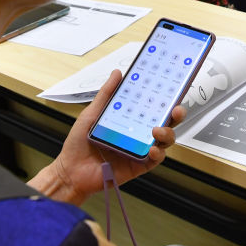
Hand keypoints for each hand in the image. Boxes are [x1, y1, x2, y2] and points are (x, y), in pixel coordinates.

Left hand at [29, 69, 185, 204]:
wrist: (70, 171)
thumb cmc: (79, 144)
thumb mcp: (92, 114)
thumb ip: (107, 94)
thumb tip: (117, 74)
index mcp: (130, 119)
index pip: (152, 106)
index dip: (166, 98)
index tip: (172, 88)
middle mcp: (138, 133)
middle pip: (165, 122)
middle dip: (175, 114)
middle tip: (175, 109)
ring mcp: (140, 149)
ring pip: (165, 140)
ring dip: (167, 133)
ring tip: (158, 130)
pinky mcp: (139, 165)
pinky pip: (156, 159)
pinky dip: (158, 153)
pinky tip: (152, 149)